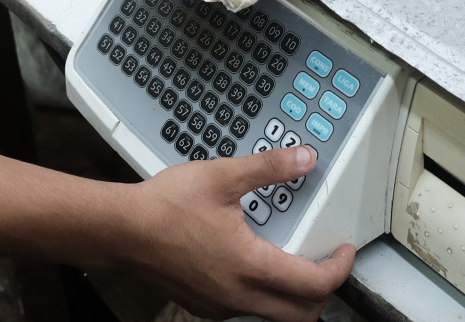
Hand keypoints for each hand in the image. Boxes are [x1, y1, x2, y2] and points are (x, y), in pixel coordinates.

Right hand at [112, 146, 353, 321]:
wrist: (120, 231)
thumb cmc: (165, 206)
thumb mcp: (222, 176)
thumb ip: (268, 168)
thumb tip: (304, 158)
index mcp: (250, 266)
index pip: (314, 285)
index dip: (339, 269)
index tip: (344, 250)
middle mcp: (238, 295)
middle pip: (301, 315)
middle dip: (321, 292)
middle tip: (323, 261)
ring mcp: (220, 305)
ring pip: (273, 315)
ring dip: (290, 294)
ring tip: (287, 255)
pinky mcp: (203, 306)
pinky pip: (245, 309)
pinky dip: (261, 294)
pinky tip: (249, 261)